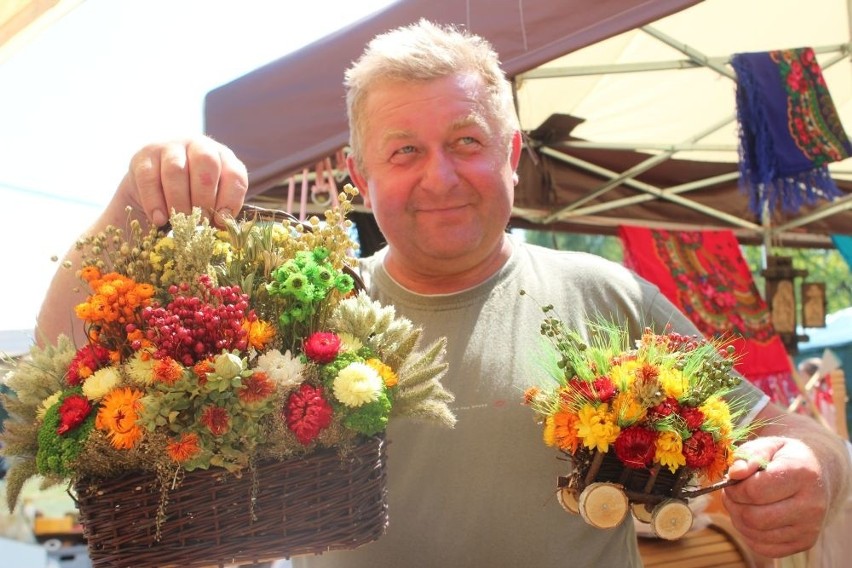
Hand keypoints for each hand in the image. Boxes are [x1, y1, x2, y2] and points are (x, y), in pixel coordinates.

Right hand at [115, 136, 247, 225]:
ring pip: (175, 170)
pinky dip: (155, 202)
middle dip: (204, 197)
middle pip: (206, 163)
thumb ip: (219, 210)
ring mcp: (169, 147)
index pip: (234, 173)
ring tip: (180, 223)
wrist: (154, 189)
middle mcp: (198, 145)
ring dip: (179, 202)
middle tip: (199, 220)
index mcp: (223, 157)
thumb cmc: (191, 198)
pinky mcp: (144, 157)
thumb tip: (223, 224)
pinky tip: (159, 219)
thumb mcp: (211, 201)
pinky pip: (149, 179)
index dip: (230, 199)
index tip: (221, 221)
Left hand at [722, 436, 826, 557]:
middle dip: (733, 504)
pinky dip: (749, 534)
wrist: (816, 475)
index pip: (755, 491)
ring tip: (742, 502)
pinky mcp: (805, 543)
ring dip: (738, 518)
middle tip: (732, 493)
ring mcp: (809, 527)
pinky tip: (753, 516)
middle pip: (753, 517)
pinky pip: (763, 548)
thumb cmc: (785, 459)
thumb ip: (748, 455)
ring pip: (755, 533)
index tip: (732, 479)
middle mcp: (811, 504)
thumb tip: (734, 473)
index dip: (734, 487)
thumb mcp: (768, 445)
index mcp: (802, 474)